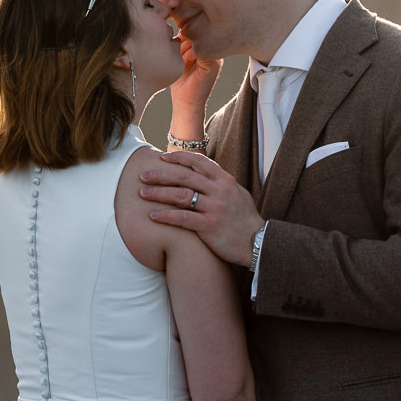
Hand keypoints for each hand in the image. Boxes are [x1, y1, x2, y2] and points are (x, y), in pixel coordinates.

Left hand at [141, 151, 262, 266]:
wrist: (258, 242)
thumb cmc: (245, 219)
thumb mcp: (237, 194)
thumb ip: (220, 183)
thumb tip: (204, 173)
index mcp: (225, 180)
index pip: (199, 161)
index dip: (178, 157)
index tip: (162, 158)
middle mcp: (219, 191)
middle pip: (184, 176)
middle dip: (161, 174)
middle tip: (143, 176)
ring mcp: (215, 208)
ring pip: (181, 195)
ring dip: (159, 193)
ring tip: (143, 194)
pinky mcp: (210, 226)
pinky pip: (183, 218)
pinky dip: (166, 216)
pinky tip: (153, 216)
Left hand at [168, 33, 221, 122]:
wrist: (184, 100)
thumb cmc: (178, 78)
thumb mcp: (177, 53)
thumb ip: (179, 39)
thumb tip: (175, 23)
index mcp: (206, 44)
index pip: (194, 27)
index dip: (181, 33)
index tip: (174, 45)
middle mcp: (213, 47)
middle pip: (196, 31)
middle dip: (182, 40)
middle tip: (176, 52)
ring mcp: (216, 55)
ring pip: (197, 39)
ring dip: (184, 47)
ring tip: (180, 58)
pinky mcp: (215, 63)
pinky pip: (200, 49)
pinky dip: (189, 54)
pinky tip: (184, 63)